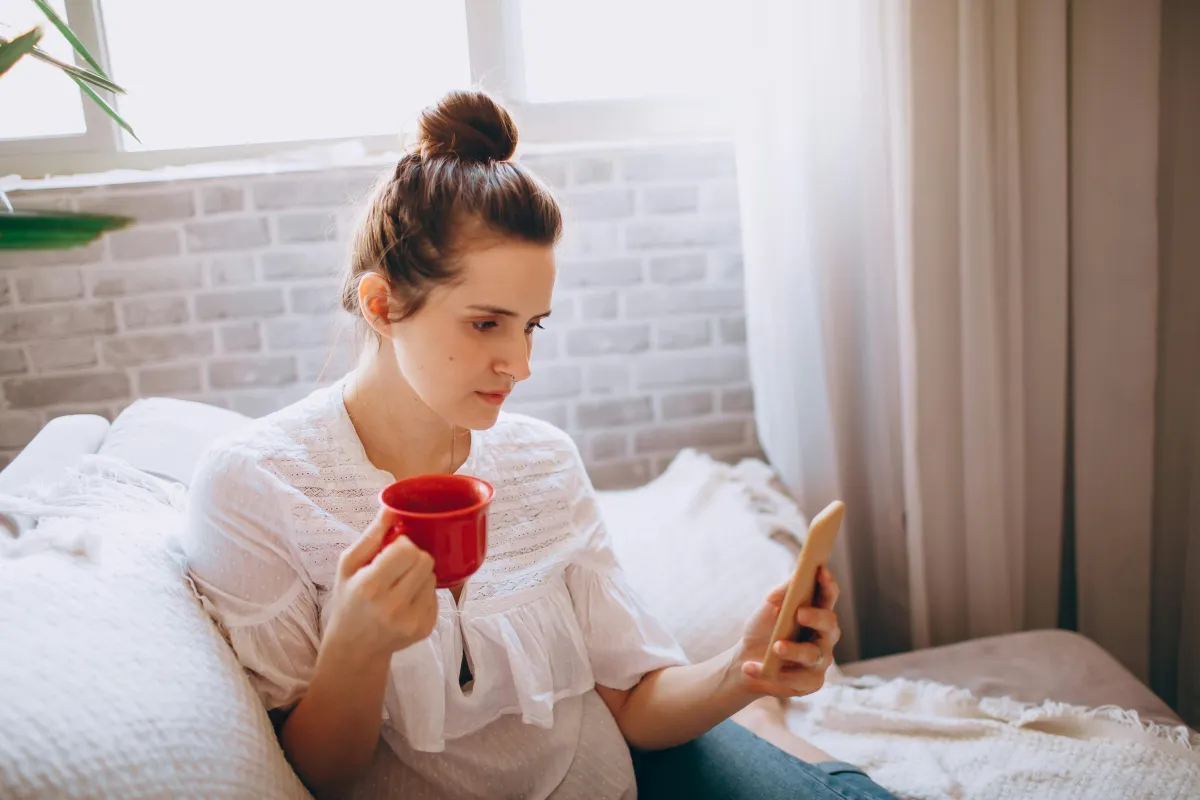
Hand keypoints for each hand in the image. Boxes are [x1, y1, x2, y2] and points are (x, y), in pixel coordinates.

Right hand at [322, 507, 438, 662]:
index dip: (402, 545)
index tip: (392, 551)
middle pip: (425, 561)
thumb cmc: (349, 600)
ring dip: (420, 575)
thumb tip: (392, 508)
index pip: (407, 549)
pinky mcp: (425, 629)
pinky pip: (436, 596)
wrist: (354, 647)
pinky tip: (406, 601)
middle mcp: (393, 606)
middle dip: (414, 557)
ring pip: (433, 577)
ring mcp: (411, 621)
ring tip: (400, 585)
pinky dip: (424, 593)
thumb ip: (371, 536)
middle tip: (397, 567)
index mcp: (370, 586)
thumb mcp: (348, 565)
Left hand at [731, 566, 841, 698]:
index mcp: (817, 612)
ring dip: (793, 650)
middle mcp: (824, 636)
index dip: (828, 584)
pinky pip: (800, 679)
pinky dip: (774, 674)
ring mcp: (820, 660)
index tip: (821, 570)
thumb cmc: (763, 630)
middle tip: (799, 613)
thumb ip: (783, 592)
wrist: (745, 661)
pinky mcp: (811, 682)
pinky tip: (753, 668)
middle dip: (816, 617)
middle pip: (830, 624)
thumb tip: (796, 576)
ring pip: (813, 654)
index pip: (828, 596)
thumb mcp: (768, 608)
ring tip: (774, 648)